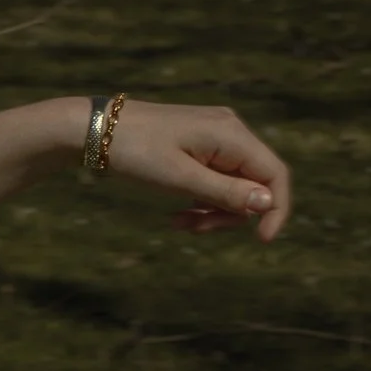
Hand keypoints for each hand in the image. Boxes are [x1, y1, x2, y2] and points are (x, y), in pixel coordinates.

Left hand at [100, 100, 293, 242]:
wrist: (94, 129)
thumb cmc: (134, 151)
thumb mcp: (179, 178)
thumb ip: (224, 191)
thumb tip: (267, 203)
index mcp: (231, 135)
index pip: (275, 174)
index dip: (275, 208)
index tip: (261, 240)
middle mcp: (230, 132)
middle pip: (254, 183)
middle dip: (230, 213)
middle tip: (195, 229)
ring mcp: (215, 138)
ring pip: (233, 186)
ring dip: (212, 211)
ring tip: (179, 223)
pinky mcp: (199, 146)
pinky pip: (214, 180)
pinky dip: (201, 200)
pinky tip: (176, 214)